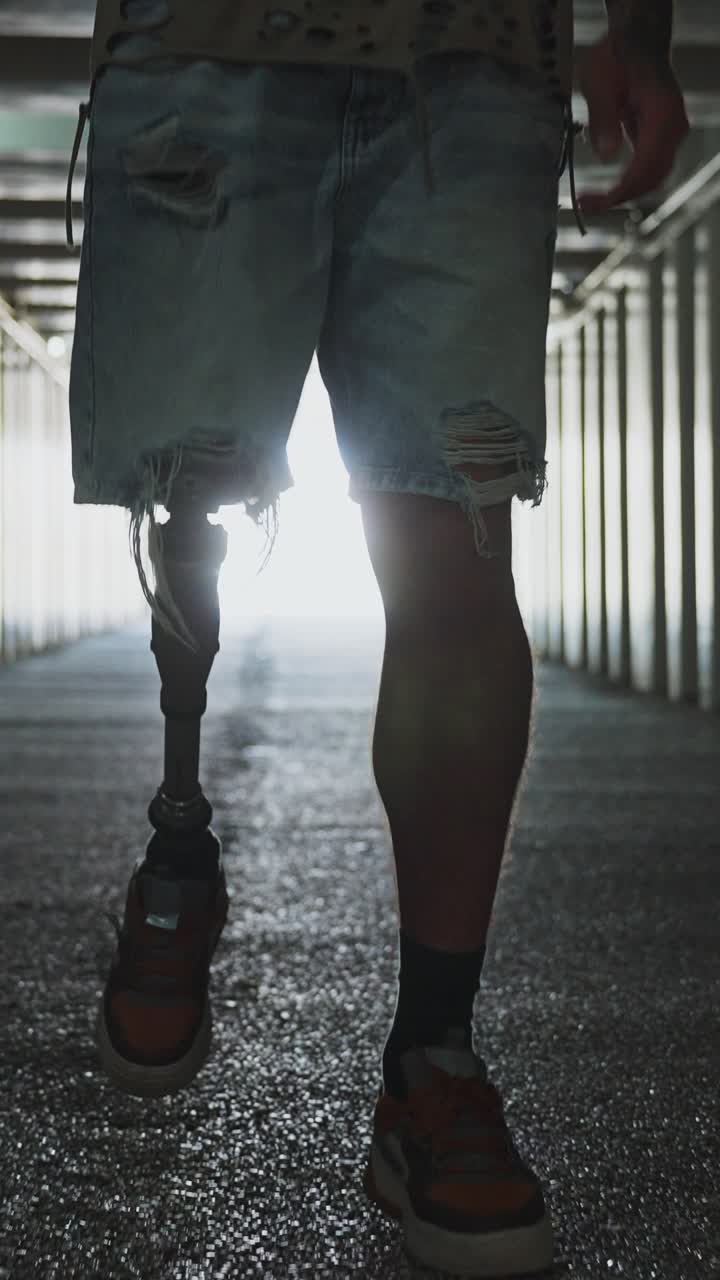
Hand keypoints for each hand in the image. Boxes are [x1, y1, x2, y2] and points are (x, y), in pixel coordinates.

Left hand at [576, 35, 689, 213]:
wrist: (636, 44)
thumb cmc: (616, 57)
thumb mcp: (598, 81)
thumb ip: (603, 117)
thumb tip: (607, 156)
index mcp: (661, 114)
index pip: (645, 167)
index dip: (618, 192)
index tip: (591, 202)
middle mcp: (674, 127)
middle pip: (651, 178)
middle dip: (618, 198)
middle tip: (585, 205)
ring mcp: (672, 134)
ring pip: (652, 178)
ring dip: (624, 194)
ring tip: (591, 201)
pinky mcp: (663, 138)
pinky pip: (650, 168)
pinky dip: (629, 182)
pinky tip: (606, 189)